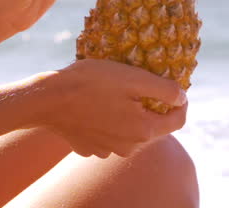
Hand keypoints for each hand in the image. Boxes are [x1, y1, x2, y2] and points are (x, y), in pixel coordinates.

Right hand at [43, 59, 187, 157]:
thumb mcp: (134, 78)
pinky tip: (96, 104)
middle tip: (140, 82)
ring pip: (131, 131)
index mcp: (144, 131)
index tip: (174, 85)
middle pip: (154, 127)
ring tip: (115, 91)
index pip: (178, 120)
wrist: (46, 99)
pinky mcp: (90, 147)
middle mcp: (129, 147)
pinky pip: (110, 134)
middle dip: (153, 106)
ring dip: (130, 113)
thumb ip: (164, 89)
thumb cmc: (92, 83)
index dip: (181, 101)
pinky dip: (109, 120)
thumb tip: (182, 97)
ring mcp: (108, 150)